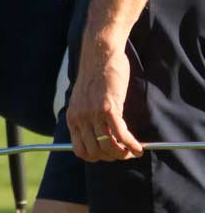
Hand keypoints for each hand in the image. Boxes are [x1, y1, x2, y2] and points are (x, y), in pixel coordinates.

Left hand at [66, 39, 141, 161]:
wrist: (99, 54)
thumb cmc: (96, 75)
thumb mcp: (84, 99)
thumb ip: (87, 116)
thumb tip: (100, 134)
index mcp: (72, 118)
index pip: (80, 151)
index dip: (97, 157)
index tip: (109, 155)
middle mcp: (80, 119)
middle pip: (95, 152)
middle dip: (112, 157)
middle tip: (125, 154)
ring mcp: (93, 114)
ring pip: (108, 146)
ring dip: (123, 153)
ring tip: (133, 151)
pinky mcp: (108, 108)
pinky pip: (120, 134)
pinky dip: (131, 144)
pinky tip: (139, 147)